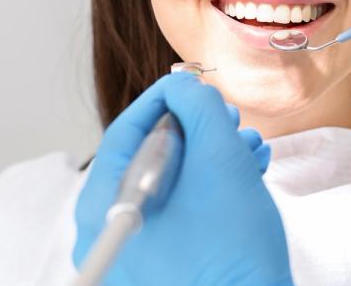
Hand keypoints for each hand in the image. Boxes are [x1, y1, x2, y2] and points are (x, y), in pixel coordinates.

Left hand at [73, 73, 292, 284]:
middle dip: (196, 130)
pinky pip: (176, 213)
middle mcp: (104, 232)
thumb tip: (183, 86)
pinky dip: (208, 190)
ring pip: (167, 185)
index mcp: (102, 205)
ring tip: (248, 149)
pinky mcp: (158, 268)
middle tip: (227, 118)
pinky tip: (244, 176)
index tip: (193, 83)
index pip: (126, 131)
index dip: (166, 98)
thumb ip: (198, 108)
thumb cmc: (233, 249)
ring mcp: (130, 255)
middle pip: (146, 158)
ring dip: (211, 158)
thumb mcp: (219, 158)